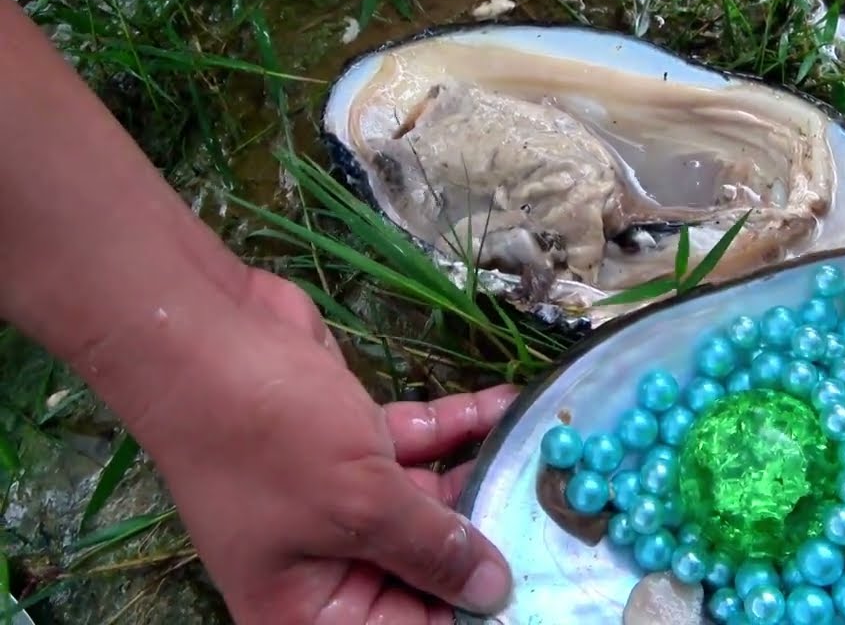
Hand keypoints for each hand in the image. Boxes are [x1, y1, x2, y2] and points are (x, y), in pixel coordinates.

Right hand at [126, 268, 516, 623]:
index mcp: (308, 609)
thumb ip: (431, 549)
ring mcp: (340, 497)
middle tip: (559, 517)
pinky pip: (419, 446)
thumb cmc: (267, 436)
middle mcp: (325, 563)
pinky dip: (460, 428)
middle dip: (486, 541)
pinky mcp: (352, 440)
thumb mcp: (358, 503)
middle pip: (424, 569)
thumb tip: (491, 593)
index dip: (465, 611)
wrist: (200, 333)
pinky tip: (510, 407)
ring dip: (483, 476)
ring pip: (429, 503)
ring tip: (550, 462)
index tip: (536, 587)